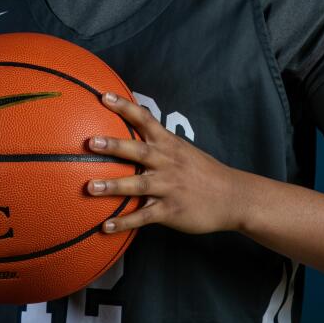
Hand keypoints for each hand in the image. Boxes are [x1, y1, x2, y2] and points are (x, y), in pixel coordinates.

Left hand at [87, 91, 244, 235]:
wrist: (233, 196)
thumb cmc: (203, 172)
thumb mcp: (183, 150)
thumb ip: (159, 141)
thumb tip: (133, 128)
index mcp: (169, 144)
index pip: (145, 120)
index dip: (125, 107)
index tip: (104, 97)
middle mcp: (168, 163)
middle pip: (138, 152)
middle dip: (115, 146)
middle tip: (91, 142)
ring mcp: (169, 187)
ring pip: (138, 185)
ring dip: (113, 186)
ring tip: (90, 188)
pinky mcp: (171, 210)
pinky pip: (144, 216)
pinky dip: (125, 221)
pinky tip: (106, 226)